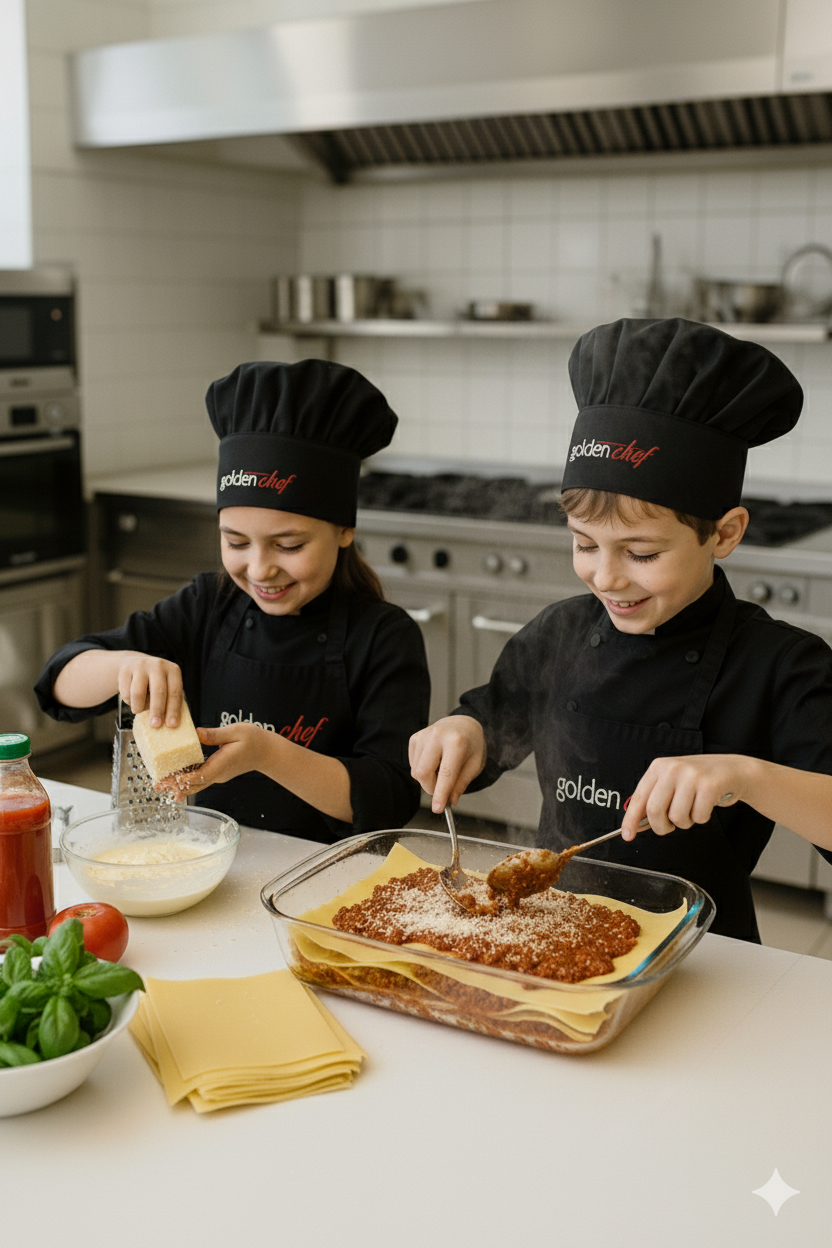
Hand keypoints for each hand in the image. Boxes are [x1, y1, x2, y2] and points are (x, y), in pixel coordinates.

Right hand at [117, 654, 183, 726]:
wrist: (135, 663)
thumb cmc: (156, 682)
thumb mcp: (167, 686)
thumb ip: (169, 701)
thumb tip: (169, 724)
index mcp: (173, 670)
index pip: (175, 692)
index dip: (173, 709)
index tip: (171, 725)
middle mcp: (158, 665)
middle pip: (158, 692)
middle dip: (157, 711)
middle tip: (155, 725)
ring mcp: (141, 666)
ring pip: (138, 693)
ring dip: (139, 707)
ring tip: (139, 710)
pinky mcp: (126, 670)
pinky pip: (126, 693)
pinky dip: (129, 702)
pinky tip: (133, 699)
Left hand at [156, 723, 269, 795]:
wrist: (266, 752)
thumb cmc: (253, 740)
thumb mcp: (236, 731)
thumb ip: (215, 734)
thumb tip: (197, 733)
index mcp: (222, 764)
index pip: (201, 775)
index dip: (185, 778)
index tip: (171, 779)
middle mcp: (219, 774)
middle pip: (194, 784)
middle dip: (175, 785)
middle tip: (159, 785)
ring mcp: (218, 775)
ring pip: (196, 784)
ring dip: (179, 786)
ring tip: (162, 787)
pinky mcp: (217, 773)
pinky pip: (200, 779)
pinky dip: (187, 781)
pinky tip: (175, 783)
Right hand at [409, 716, 486, 812]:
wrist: (463, 724)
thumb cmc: (471, 744)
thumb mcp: (475, 765)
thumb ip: (461, 784)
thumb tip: (450, 800)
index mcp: (456, 742)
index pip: (446, 773)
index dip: (441, 794)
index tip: (437, 808)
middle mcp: (437, 736)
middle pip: (423, 773)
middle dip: (431, 788)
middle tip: (443, 790)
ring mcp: (423, 735)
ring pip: (416, 771)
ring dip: (428, 779)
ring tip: (441, 770)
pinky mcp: (415, 738)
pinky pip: (412, 765)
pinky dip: (422, 770)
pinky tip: (434, 762)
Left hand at [621, 753, 752, 839]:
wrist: (733, 770)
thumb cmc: (700, 780)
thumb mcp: (673, 783)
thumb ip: (655, 800)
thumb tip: (637, 824)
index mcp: (658, 767)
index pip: (638, 798)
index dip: (631, 819)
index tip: (627, 835)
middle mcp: (672, 768)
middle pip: (655, 810)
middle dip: (662, 826)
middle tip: (670, 826)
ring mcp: (690, 775)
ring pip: (677, 817)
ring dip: (686, 822)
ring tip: (693, 809)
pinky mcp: (709, 785)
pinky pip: (698, 817)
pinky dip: (702, 818)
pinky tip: (706, 805)